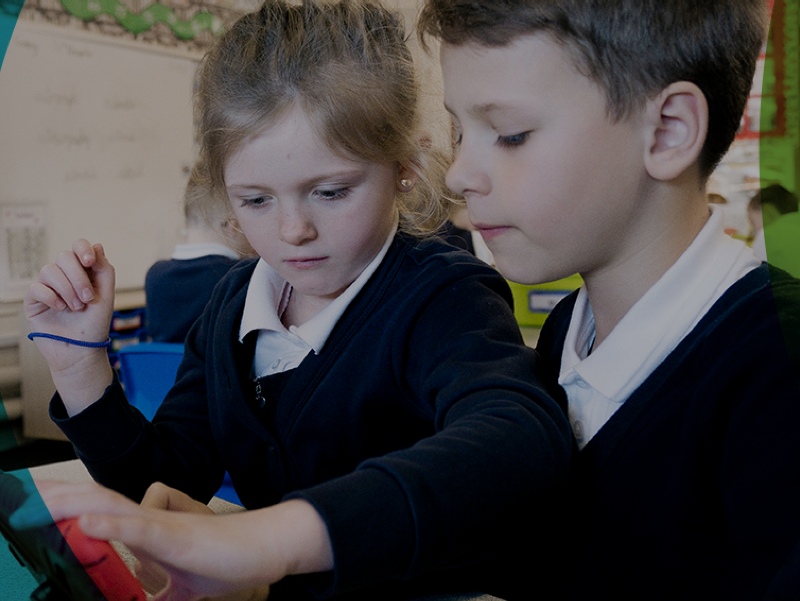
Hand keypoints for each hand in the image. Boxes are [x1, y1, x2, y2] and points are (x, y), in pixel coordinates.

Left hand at [12, 480, 332, 600]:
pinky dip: (112, 524)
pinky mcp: (178, 536)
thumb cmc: (227, 562)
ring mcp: (162, 525)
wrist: (265, 548)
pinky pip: (142, 527)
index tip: (31, 509)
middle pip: (95, 502)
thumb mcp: (177, 589)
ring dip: (71, 506)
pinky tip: (87, 523)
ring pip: (111, 508)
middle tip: (20, 499)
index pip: (97, 513)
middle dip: (55, 500)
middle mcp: (149, 520)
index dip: (64, 507)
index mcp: (145, 531)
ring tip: (37, 505)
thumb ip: (151, 593)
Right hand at [24, 240, 115, 412]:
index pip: (78, 247)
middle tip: (87, 298)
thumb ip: (104, 270)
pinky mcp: (34, 300)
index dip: (82, 248)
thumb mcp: (107, 296)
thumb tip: (97, 245)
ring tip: (76, 307)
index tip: (89, 261)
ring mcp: (48, 287)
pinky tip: (60, 308)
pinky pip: (37, 287)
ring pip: (49, 270)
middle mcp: (65, 276)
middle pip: (64, 257)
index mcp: (84, 272)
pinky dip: (51, 297)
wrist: (81, 350)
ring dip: (67, 289)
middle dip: (78, 277)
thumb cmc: (94, 324)